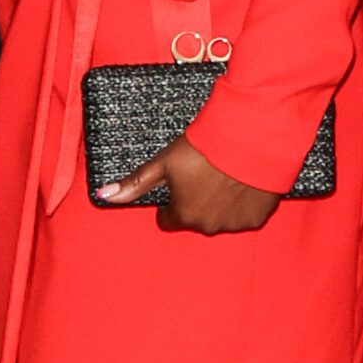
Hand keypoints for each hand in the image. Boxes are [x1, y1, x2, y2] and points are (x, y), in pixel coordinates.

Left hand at [99, 133, 281, 234]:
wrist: (250, 136)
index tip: (180, 184)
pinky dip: (244, 203)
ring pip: (221, 218)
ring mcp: (235, 223)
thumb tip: (103, 195)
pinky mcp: (258, 217)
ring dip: (221, 203)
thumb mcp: (164, 162)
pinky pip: (246, 215)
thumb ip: (136, 182)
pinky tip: (243, 181)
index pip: (169, 220)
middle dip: (197, 202)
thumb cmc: (204, 147)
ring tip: (225, 175)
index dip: (171, 202)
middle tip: (204, 174)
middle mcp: (209, 226)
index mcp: (184, 215)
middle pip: (196, 219)